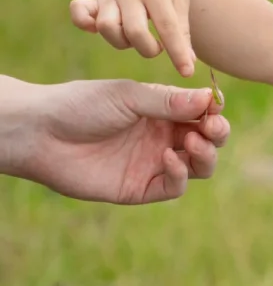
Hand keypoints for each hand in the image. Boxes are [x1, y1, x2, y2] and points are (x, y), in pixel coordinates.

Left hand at [16, 78, 228, 203]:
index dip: (214, 112)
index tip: (216, 108)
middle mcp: (161, 136)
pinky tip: (168, 157)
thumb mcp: (128, 97)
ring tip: (193, 141)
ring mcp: (153, 163)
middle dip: (217, 133)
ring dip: (205, 154)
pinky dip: (180, 173)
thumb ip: (168, 101)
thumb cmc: (81, 106)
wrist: (43, 134)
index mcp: (160, 110)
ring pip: (198, 165)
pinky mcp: (140, 188)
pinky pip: (174, 186)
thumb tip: (210, 99)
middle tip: (212, 127)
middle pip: (207, 140)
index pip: (201, 112)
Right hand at [71, 0, 196, 76]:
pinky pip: (79, 10)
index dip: (177, 53)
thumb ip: (182, 33)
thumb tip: (187, 67)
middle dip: (148, 48)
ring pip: (106, 26)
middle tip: (158, 47)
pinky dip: (82, 22)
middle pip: (133, 31)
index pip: (166, 27)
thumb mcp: (182, 2)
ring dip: (121, 41)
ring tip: (137, 38)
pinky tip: (95, 29)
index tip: (187, 72)